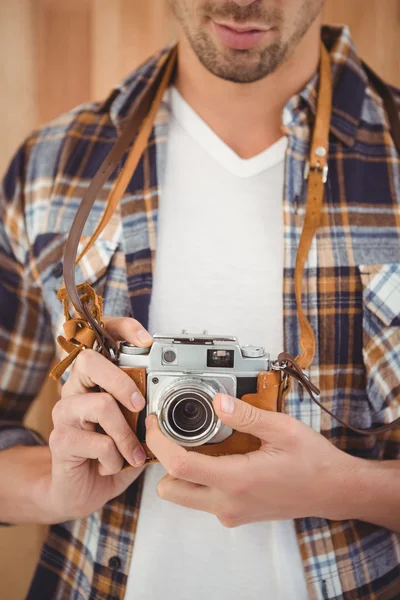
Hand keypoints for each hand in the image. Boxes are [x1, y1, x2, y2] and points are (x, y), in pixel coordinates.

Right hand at [46, 317, 152, 522]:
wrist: (84, 490)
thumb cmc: (113, 452)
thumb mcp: (136, 427)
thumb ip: (148, 409)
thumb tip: (174, 397)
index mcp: (95, 379)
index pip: (100, 337)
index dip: (123, 329)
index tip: (148, 341)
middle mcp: (76, 389)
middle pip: (89, 361)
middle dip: (123, 381)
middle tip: (140, 406)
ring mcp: (65, 413)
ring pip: (100, 405)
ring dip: (127, 434)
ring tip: (135, 453)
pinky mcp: (60, 440)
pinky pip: (98, 443)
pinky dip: (115, 459)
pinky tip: (113, 466)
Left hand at [146, 393, 356, 526]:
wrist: (334, 491)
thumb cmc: (313, 462)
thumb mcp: (282, 429)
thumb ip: (247, 415)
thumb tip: (218, 402)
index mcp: (237, 480)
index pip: (178, 465)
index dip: (158, 442)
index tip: (155, 423)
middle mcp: (228, 503)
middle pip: (170, 490)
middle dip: (163, 461)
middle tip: (171, 433)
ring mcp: (231, 512)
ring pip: (184, 496)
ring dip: (180, 470)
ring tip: (197, 441)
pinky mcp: (236, 514)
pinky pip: (203, 497)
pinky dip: (199, 477)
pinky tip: (218, 454)